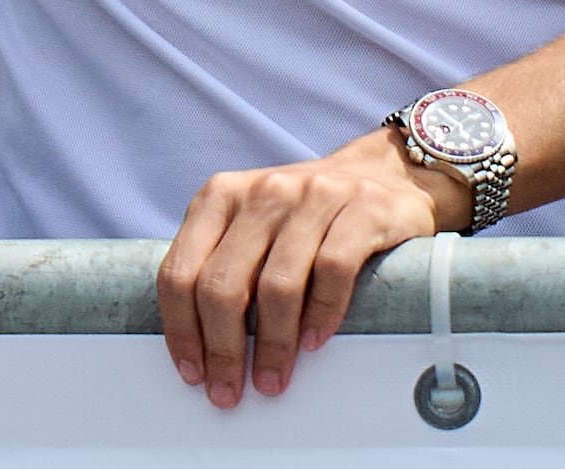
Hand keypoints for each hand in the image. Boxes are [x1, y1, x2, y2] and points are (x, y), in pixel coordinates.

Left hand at [155, 124, 462, 407]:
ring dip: (271, 345)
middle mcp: (261, 193)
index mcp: (219, 197)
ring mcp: (311, 198)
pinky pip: (333, 271)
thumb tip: (199, 345)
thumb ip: (224, 264)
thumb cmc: (307, 215)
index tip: (192, 372)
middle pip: (223, 284)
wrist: (385, 173)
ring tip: (270, 381)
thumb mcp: (253, 224)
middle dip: (222, 349)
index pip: (180, 271)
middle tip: (229, 392)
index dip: (181, 330)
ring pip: (276, 285)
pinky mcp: (361, 210)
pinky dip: (321, 314)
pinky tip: (313, 343)